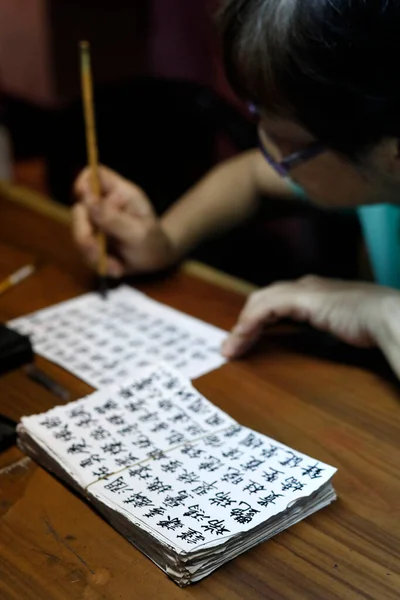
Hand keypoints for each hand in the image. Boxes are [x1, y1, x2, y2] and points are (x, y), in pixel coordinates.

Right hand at [72, 166, 176, 276]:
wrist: (155, 260)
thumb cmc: (152, 240)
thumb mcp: (139, 232)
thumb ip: (114, 218)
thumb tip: (88, 202)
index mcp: (119, 193)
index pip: (95, 175)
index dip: (84, 182)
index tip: (82, 195)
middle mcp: (103, 205)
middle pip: (80, 208)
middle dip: (85, 234)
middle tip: (98, 252)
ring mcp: (95, 222)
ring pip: (79, 233)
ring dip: (94, 254)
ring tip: (117, 267)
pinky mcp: (92, 240)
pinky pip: (84, 252)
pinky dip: (99, 264)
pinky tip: (116, 269)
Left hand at [222, 275, 399, 376]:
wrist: (388, 316)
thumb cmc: (375, 324)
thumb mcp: (346, 328)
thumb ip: (330, 331)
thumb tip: (324, 345)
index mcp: (318, 292)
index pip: (278, 301)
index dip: (259, 320)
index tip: (247, 342)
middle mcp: (307, 286)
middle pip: (264, 299)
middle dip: (246, 322)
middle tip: (233, 346)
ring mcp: (304, 289)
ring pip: (259, 303)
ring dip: (242, 327)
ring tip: (230, 349)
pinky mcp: (301, 297)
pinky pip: (263, 309)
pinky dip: (248, 325)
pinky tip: (240, 341)